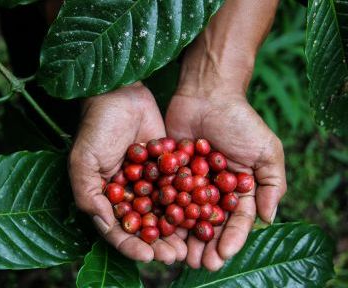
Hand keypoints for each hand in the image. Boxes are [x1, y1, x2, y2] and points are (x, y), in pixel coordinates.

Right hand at [69, 82, 186, 263]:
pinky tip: (201, 213)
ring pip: (163, 211)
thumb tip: (105, 224)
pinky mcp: (166, 167)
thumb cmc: (96, 126)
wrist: (121, 93)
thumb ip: (88, 194)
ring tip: (190, 244)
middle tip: (175, 256)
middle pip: (143, 225)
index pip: (117, 229)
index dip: (131, 244)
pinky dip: (188, 201)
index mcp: (105, 196)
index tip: (147, 255)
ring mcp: (148, 181)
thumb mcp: (83, 161)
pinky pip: (177, 188)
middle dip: (158, 242)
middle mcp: (127, 193)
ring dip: (176, 229)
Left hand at [165, 91, 285, 270]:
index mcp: (238, 190)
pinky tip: (159, 230)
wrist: (207, 95)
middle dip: (206, 245)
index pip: (237, 220)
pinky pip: (166, 196)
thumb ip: (272, 184)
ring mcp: (190, 183)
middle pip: (209, 224)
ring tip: (179, 256)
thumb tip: (270, 219)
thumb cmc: (241, 121)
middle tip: (199, 264)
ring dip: (184, 237)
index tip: (224, 255)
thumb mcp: (266, 151)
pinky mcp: (169, 173)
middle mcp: (213, 191)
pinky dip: (163, 213)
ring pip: (186, 216)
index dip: (232, 238)